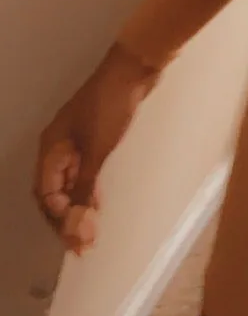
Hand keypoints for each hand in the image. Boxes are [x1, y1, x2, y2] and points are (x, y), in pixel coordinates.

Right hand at [34, 45, 158, 255]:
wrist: (134, 70)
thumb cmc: (111, 105)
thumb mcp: (97, 150)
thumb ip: (84, 186)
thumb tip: (76, 221)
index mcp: (50, 148)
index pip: (45, 195)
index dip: (59, 219)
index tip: (77, 237)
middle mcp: (57, 147)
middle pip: (53, 193)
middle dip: (65, 219)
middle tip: (82, 244)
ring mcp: (74, 143)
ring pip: (68, 184)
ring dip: (77, 208)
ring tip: (90, 232)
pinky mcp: (91, 139)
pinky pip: (82, 173)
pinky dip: (87, 191)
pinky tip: (96, 204)